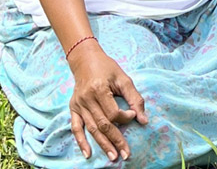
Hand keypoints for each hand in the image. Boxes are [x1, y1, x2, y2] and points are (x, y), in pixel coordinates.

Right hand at [67, 43, 147, 161]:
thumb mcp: (123, 78)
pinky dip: (81, 142)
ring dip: (103, 144)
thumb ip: (135, 98)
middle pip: (103, 124)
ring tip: (113, 156)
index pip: (113, 112)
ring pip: (92, 129)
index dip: (125, 117)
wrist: (85, 60)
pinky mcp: (73, 108)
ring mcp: (78, 105)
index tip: (132, 114)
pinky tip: (88, 154)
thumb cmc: (107, 68)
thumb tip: (143, 120)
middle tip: (126, 154)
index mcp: (99, 89)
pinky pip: (76, 128)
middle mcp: (86, 99)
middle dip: (116, 140)